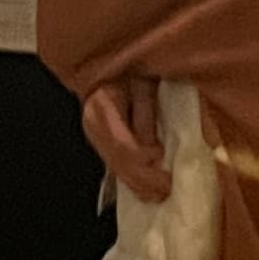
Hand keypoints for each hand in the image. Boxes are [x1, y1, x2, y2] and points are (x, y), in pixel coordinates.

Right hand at [82, 76, 171, 203]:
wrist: (110, 64)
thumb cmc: (130, 67)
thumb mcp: (143, 83)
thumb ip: (148, 114)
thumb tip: (158, 149)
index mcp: (101, 107)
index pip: (121, 143)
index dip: (141, 157)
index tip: (162, 160)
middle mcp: (92, 125)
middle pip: (117, 161)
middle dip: (142, 179)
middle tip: (166, 189)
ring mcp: (93, 135)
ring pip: (115, 168)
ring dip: (138, 185)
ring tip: (160, 195)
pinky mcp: (99, 141)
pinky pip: (115, 165)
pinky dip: (131, 180)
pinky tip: (146, 191)